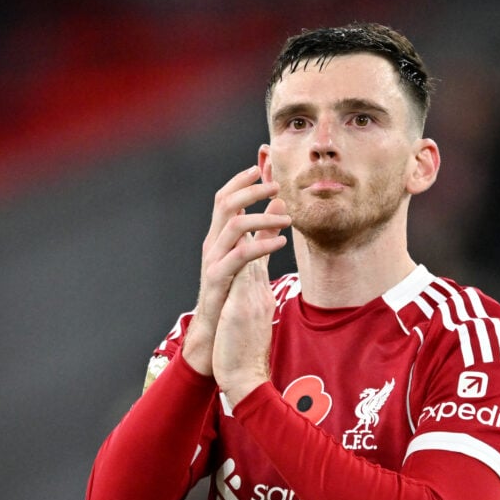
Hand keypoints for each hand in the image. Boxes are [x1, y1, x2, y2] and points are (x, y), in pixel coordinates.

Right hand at [182, 166, 289, 375]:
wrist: (214, 333)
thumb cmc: (232, 295)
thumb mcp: (251, 258)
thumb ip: (263, 232)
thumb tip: (279, 205)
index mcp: (219, 238)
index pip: (225, 199)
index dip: (240, 180)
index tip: (261, 166)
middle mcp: (212, 244)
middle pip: (225, 204)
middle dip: (251, 190)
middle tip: (277, 185)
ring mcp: (213, 261)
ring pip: (233, 226)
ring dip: (262, 217)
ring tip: (287, 218)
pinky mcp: (219, 280)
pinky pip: (240, 256)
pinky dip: (262, 245)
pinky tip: (281, 242)